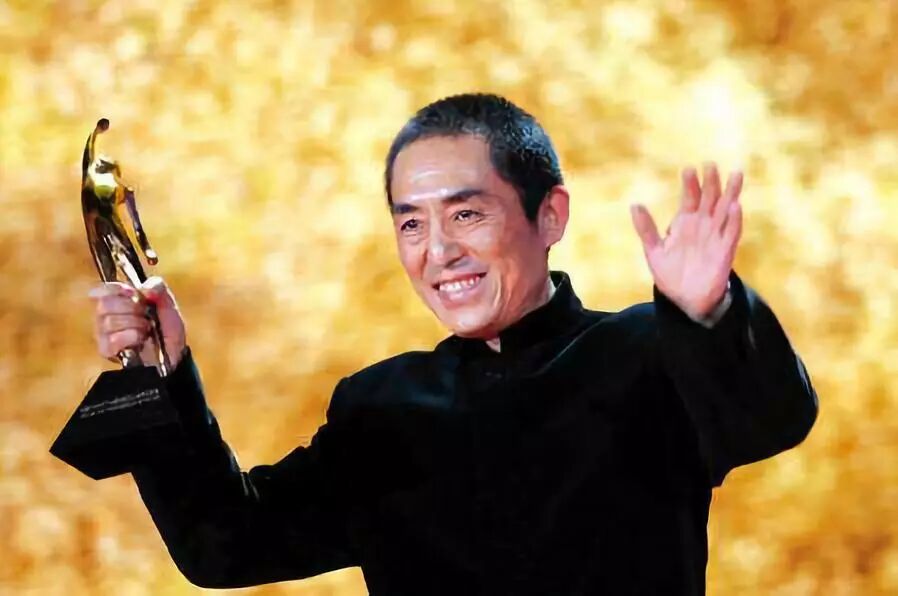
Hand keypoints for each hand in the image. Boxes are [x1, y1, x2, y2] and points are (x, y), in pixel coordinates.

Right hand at [89, 276, 186, 369]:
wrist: (173, 354)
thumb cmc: (167, 328)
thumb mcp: (168, 303)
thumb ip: (158, 288)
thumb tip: (145, 288)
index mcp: (118, 301)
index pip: (102, 290)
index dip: (116, 289)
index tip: (132, 293)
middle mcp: (106, 316)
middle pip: (105, 304)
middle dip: (131, 308)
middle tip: (145, 316)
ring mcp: (103, 334)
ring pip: (109, 321)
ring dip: (135, 324)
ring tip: (146, 330)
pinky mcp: (106, 350)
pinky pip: (111, 340)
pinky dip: (129, 337)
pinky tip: (139, 340)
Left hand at [630, 163, 742, 319]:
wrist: (684, 300)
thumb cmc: (670, 274)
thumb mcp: (653, 250)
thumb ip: (646, 228)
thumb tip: (635, 204)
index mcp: (685, 223)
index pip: (690, 198)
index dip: (690, 184)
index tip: (688, 169)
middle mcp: (703, 226)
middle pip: (709, 199)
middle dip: (711, 182)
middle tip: (710, 164)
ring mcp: (715, 237)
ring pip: (725, 210)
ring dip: (730, 193)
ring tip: (735, 173)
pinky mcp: (725, 252)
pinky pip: (731, 233)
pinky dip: (734, 220)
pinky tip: (735, 206)